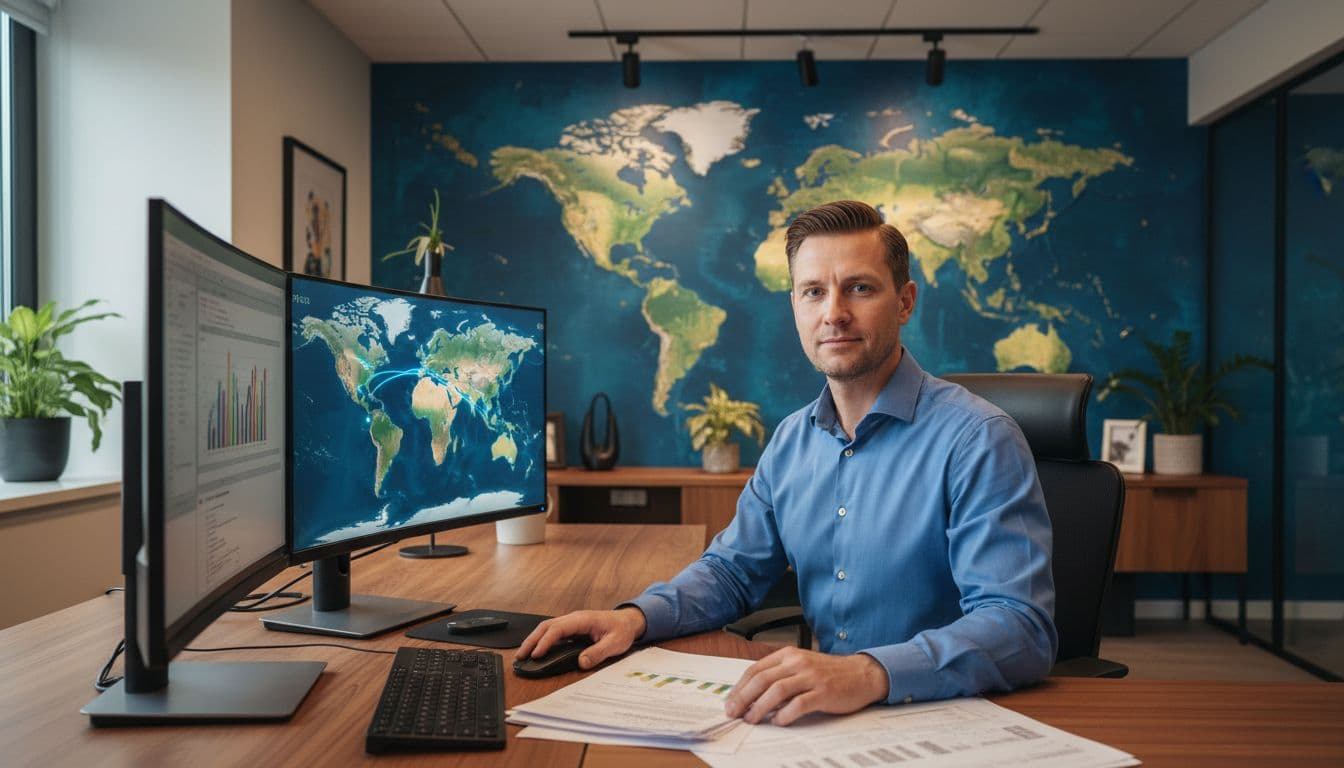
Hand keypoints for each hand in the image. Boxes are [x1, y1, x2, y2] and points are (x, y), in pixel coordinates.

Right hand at [515, 607, 646, 670]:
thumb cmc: (622, 630)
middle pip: (546, 626)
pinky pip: (552, 632)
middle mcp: (574, 619)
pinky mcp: (571, 629)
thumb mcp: (615, 643)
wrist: (628, 621)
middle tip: (520, 656)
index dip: (546, 641)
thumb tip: (582, 662)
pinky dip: (541, 640)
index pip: (558, 628)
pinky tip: (536, 651)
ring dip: (534, 640)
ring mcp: (571, 623)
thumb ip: (598, 652)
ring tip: (523, 655)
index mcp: (583, 619)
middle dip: (532, 640)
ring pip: (547, 628)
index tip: (536, 654)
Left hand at [724, 647, 888, 725]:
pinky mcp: (823, 692)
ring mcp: (811, 676)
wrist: (861, 674)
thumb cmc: (829, 673)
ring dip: (760, 707)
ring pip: (777, 690)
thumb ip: (779, 676)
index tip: (730, 702)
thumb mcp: (801, 667)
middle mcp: (797, 662)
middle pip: (762, 679)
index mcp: (788, 655)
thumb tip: (752, 697)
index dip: (739, 687)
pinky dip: (785, 714)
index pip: (755, 669)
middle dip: (744, 698)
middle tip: (734, 713)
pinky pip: (799, 704)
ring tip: (752, 719)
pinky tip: (779, 721)